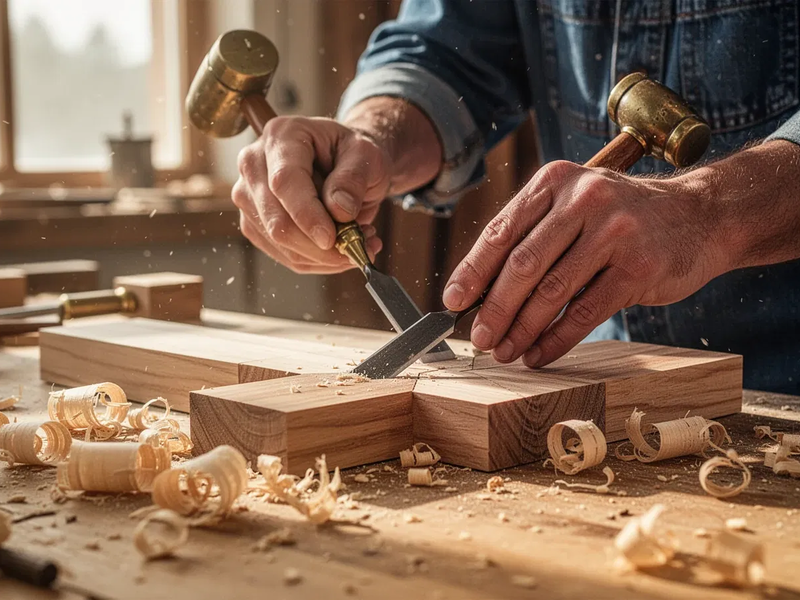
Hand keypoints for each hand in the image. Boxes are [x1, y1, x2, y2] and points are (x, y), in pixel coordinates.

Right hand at [232, 116, 390, 272]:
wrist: (343, 163)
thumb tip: (340, 211)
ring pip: (280, 244)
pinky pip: (284, 255)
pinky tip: (342, 248)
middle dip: (319, 246)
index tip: (331, 239)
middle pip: (276, 220)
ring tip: (359, 241)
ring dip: (323, 255)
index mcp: (281, 136)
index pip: (284, 182)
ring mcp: (249, 196)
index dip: (306, 214)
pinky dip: (317, 261)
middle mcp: (254, 164)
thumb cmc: (352, 155)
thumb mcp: (365, 155)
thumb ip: (354, 178)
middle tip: (359, 248)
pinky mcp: (254, 223)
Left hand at [442, 160, 727, 366]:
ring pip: (551, 292)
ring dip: (522, 329)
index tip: (453, 303)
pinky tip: (539, 354)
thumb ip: (532, 237)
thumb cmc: (621, 218)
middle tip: (479, 338)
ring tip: (504, 352)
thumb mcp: (574, 205)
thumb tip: (480, 291)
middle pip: (522, 264)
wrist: (698, 216)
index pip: (501, 231)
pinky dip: (556, 339)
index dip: (472, 271)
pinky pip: (585, 312)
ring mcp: (614, 232)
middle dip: (494, 308)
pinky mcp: (638, 267)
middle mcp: (583, 199)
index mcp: (555, 181)